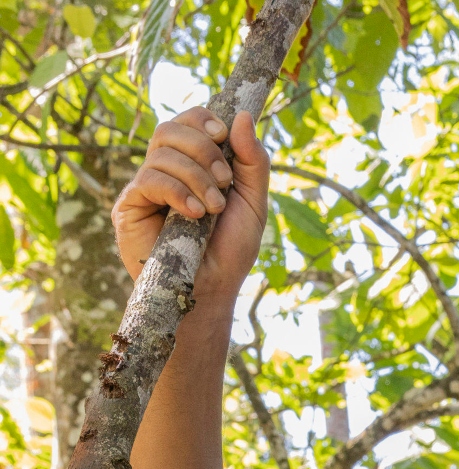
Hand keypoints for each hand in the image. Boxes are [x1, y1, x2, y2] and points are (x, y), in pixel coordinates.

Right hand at [112, 107, 269, 303]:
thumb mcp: (253, 200)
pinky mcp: (129, 206)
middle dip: (204, 150)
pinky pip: (148, 180)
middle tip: (223, 183)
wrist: (214, 287)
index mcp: (194, 162)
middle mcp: (166, 169)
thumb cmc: (232, 247)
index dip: (204, 121)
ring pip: (161, 154)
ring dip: (196, 178)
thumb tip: (242, 116)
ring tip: (212, 209)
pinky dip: (177, 192)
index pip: (188, 120)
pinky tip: (194, 215)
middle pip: (171, 128)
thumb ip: (252, 160)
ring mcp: (145, 187)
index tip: (223, 138)